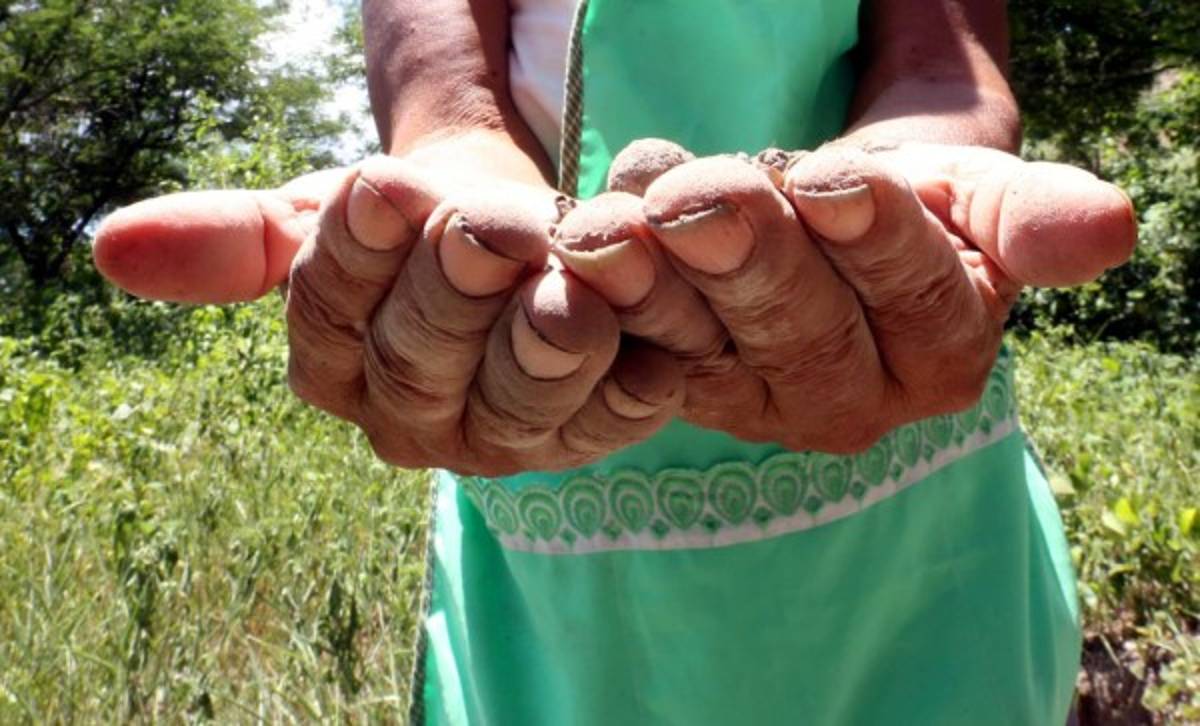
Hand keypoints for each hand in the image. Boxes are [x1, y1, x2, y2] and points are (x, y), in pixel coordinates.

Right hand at [95, 143, 683, 475]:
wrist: (513, 240)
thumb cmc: (411, 230)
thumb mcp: (323, 219)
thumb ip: (236, 239)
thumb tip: (108, 247)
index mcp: (337, 368)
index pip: (331, 316)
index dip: (353, 255)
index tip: (379, 186)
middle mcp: (414, 419)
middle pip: (421, 364)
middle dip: (449, 290)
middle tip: (480, 225)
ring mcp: (507, 435)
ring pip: (516, 403)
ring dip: (541, 344)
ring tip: (564, 286)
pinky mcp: (592, 430)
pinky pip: (614, 415)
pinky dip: (632, 380)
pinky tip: (647, 341)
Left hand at [554, 139, 1135, 452]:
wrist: (827, 222)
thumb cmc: (909, 203)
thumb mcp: (972, 194)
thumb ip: (1027, 215)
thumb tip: (1113, 230)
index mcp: (941, 351)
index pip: (914, 297)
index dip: (873, 240)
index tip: (830, 181)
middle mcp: (850, 398)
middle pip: (800, 329)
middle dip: (747, 259)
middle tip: (695, 201)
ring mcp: (757, 402)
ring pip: (705, 343)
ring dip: (651, 284)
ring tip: (608, 228)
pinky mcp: (682, 390)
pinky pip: (638, 350)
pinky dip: (602, 302)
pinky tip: (573, 255)